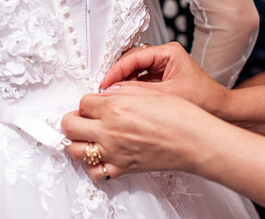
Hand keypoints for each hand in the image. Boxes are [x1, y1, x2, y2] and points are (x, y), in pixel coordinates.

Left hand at [62, 86, 217, 180]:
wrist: (195, 141)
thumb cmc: (179, 116)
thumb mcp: (149, 92)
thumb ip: (122, 91)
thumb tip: (106, 93)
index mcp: (115, 108)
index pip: (83, 102)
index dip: (87, 101)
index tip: (94, 103)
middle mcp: (109, 131)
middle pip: (69, 125)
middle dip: (71, 119)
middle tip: (80, 118)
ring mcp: (113, 152)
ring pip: (75, 150)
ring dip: (76, 141)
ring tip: (85, 136)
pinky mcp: (122, 168)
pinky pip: (95, 172)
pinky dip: (92, 165)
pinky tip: (99, 156)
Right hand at [100, 42, 228, 115]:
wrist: (220, 110)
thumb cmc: (204, 100)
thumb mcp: (166, 95)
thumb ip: (137, 91)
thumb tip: (113, 90)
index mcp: (169, 52)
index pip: (134, 56)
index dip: (117, 70)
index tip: (105, 83)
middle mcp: (165, 55)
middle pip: (132, 60)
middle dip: (118, 75)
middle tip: (106, 89)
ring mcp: (162, 65)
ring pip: (135, 69)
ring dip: (123, 81)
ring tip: (113, 94)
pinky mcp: (161, 75)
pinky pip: (140, 77)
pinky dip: (131, 86)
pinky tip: (124, 96)